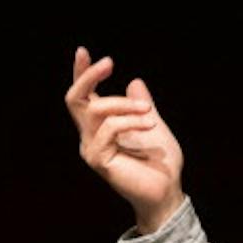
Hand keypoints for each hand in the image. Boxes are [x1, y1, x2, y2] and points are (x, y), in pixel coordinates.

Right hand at [65, 47, 184, 234]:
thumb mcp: (152, 123)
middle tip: (109, 62)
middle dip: (88, 76)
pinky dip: (130, 121)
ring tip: (149, 111)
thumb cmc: (160, 164)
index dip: (81, 73)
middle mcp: (91, 136)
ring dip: (125, 104)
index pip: (83, 96)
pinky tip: (150, 123)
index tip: (83, 51)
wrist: (167, 191)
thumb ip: (141, 104)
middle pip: (75, 99)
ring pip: (95, 110)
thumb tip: (134, 81)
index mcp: (100, 126)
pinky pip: (108, 129)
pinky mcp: (99, 160)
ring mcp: (92, 148)